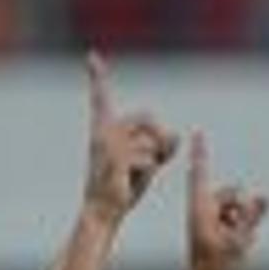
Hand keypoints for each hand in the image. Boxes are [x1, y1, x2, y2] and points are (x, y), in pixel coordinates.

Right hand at [80, 52, 177, 222]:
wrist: (103, 212)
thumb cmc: (123, 187)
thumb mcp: (149, 162)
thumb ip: (164, 145)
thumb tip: (177, 136)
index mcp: (104, 130)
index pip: (101, 99)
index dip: (97, 77)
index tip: (92, 56)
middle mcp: (103, 132)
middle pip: (147, 116)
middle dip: (159, 137)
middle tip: (154, 159)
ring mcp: (108, 144)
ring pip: (152, 139)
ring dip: (154, 159)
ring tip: (135, 175)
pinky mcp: (116, 158)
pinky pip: (150, 157)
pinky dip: (150, 171)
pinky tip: (131, 181)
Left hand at [181, 128, 268, 269]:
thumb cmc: (216, 266)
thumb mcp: (238, 241)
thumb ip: (253, 217)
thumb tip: (265, 196)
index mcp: (200, 208)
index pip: (200, 174)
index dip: (201, 152)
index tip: (197, 132)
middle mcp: (205, 207)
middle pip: (233, 192)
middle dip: (241, 208)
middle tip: (231, 237)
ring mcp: (213, 215)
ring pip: (240, 204)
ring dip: (243, 221)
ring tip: (232, 244)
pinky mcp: (222, 223)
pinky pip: (243, 215)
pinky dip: (245, 228)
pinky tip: (237, 245)